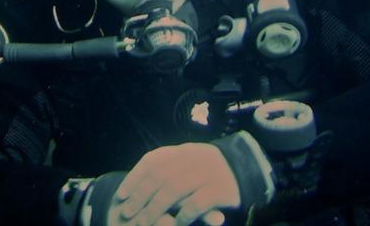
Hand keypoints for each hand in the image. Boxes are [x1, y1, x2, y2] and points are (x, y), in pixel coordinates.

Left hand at [111, 143, 240, 225]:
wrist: (248, 167)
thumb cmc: (211, 170)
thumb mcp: (190, 161)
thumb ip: (169, 169)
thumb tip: (137, 184)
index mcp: (183, 151)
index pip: (152, 161)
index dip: (135, 177)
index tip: (121, 194)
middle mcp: (193, 158)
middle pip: (159, 177)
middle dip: (140, 196)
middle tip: (127, 213)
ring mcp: (206, 172)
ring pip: (173, 190)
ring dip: (155, 209)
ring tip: (144, 223)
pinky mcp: (219, 189)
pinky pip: (195, 204)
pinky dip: (182, 215)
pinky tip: (173, 224)